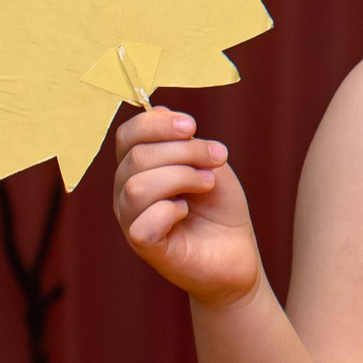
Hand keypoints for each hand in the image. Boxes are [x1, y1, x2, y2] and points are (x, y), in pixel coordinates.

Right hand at [111, 108, 260, 305]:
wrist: (237, 253)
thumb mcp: (209, 164)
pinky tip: (186, 212)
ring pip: (137, 185)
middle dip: (184, 151)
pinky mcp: (143, 245)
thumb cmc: (220, 208)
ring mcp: (130, 219)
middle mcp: (126, 191)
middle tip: (217, 159)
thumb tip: (158, 109)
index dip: (156, 124)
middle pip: (137, 156)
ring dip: (182, 176)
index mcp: (138, 167)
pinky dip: (170, 210)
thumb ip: (184, 140)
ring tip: (208, 183)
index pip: (127, 136)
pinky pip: (143, 221)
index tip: (192, 126)